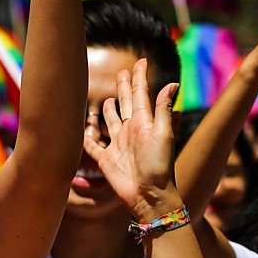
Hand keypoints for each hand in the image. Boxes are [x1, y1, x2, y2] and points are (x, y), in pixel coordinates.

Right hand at [86, 59, 180, 219]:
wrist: (149, 195)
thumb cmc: (159, 166)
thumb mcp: (163, 134)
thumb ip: (163, 108)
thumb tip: (173, 83)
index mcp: (144, 123)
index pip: (140, 95)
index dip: (140, 78)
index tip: (142, 61)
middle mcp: (130, 131)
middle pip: (125, 103)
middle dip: (124, 87)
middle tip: (122, 72)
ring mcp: (117, 145)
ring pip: (110, 121)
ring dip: (108, 110)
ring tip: (108, 98)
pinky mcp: (105, 159)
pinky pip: (92, 145)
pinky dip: (87, 137)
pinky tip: (84, 130)